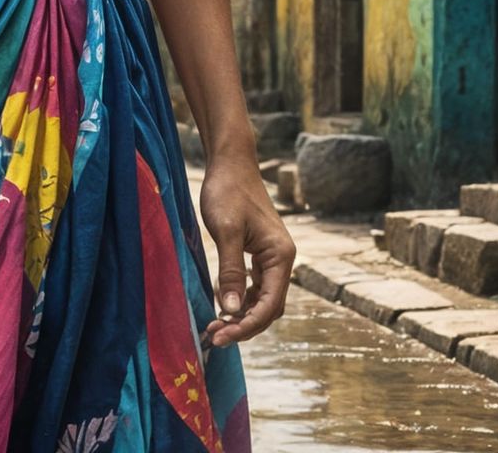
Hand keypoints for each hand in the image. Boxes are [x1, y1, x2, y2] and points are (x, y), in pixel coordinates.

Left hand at [197, 153, 294, 348]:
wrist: (231, 162)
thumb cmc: (228, 190)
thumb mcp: (226, 231)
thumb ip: (230, 271)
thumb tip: (231, 311)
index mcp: (281, 256)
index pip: (270, 305)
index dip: (248, 325)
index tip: (222, 335)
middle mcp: (282, 259)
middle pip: (269, 307)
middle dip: (245, 325)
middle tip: (215, 336)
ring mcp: (272, 256)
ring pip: (263, 298)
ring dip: (243, 315)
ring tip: (216, 325)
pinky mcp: (260, 252)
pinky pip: (256, 285)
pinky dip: (242, 299)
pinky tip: (223, 304)